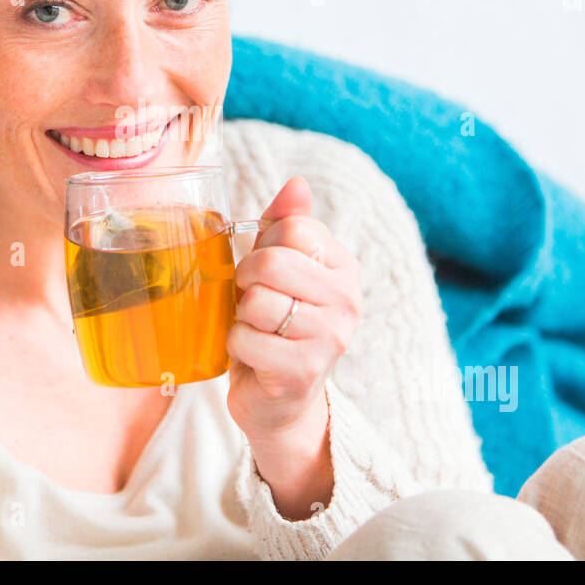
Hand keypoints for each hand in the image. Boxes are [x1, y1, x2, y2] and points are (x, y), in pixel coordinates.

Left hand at [226, 176, 362, 439]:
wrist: (280, 400)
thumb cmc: (275, 324)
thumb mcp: (280, 269)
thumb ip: (285, 225)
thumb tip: (296, 183)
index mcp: (343, 266)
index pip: (292, 227)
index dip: (263, 245)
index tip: (268, 273)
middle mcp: (347, 299)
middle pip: (271, 262)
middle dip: (246, 280)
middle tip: (253, 302)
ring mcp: (330, 337)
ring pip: (256, 301)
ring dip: (241, 316)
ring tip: (257, 330)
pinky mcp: (303, 370)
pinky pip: (245, 337)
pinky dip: (236, 346)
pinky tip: (254, 356)